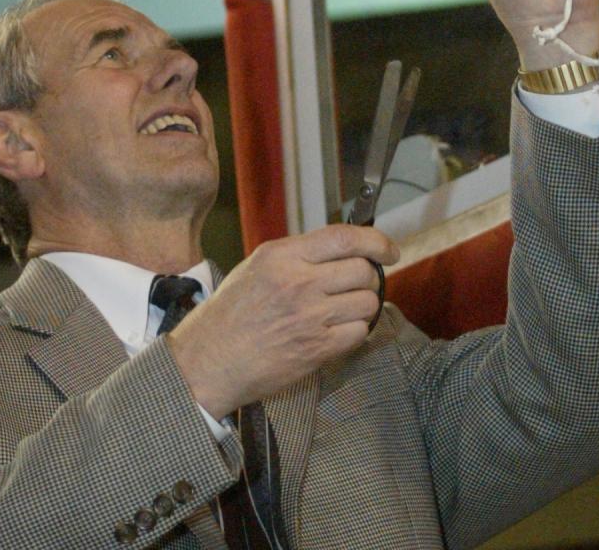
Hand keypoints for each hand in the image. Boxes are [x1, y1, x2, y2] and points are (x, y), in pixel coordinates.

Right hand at [166, 225, 398, 417]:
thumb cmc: (231, 314)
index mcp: (282, 256)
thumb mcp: (257, 267)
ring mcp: (310, 317)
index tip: (389, 250)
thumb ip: (299, 255)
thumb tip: (344, 249)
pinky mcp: (317, 348)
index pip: (346, 238)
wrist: (210, 360)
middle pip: (364, 271)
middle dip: (370, 278)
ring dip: (364, 306)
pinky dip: (356, 331)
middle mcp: (299, 282)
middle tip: (358, 286)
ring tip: (344, 311)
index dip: (377, 241)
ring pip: (368, 302)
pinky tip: (337, 331)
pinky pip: (360, 332)